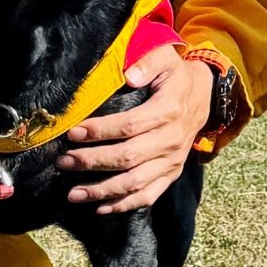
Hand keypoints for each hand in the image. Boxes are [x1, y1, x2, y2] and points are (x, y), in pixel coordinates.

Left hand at [59, 42, 211, 214]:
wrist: (202, 97)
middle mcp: (172, 139)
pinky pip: (149, 196)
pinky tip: (100, 207)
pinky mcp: (171, 174)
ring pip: (135, 182)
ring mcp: (173, 161)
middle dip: (92, 161)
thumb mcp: (165, 59)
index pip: (129, 126)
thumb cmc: (174, 77)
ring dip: (102, 190)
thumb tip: (128, 76)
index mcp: (169, 110)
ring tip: (73, 193)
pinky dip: (124, 205)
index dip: (99, 131)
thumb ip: (147, 62)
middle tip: (64, 161)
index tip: (72, 133)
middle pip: (128, 157)